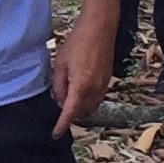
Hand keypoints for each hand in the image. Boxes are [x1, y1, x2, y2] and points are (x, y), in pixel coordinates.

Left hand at [50, 5, 115, 133]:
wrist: (100, 28)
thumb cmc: (78, 43)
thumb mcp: (60, 64)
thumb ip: (58, 86)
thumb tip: (59, 101)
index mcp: (81, 87)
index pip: (70, 113)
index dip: (62, 125)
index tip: (55, 134)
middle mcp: (95, 90)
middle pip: (81, 113)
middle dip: (70, 114)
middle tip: (59, 102)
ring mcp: (104, 86)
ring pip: (91, 107)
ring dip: (80, 108)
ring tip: (68, 94)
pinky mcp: (108, 81)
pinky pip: (97, 99)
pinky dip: (88, 101)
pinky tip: (80, 89)